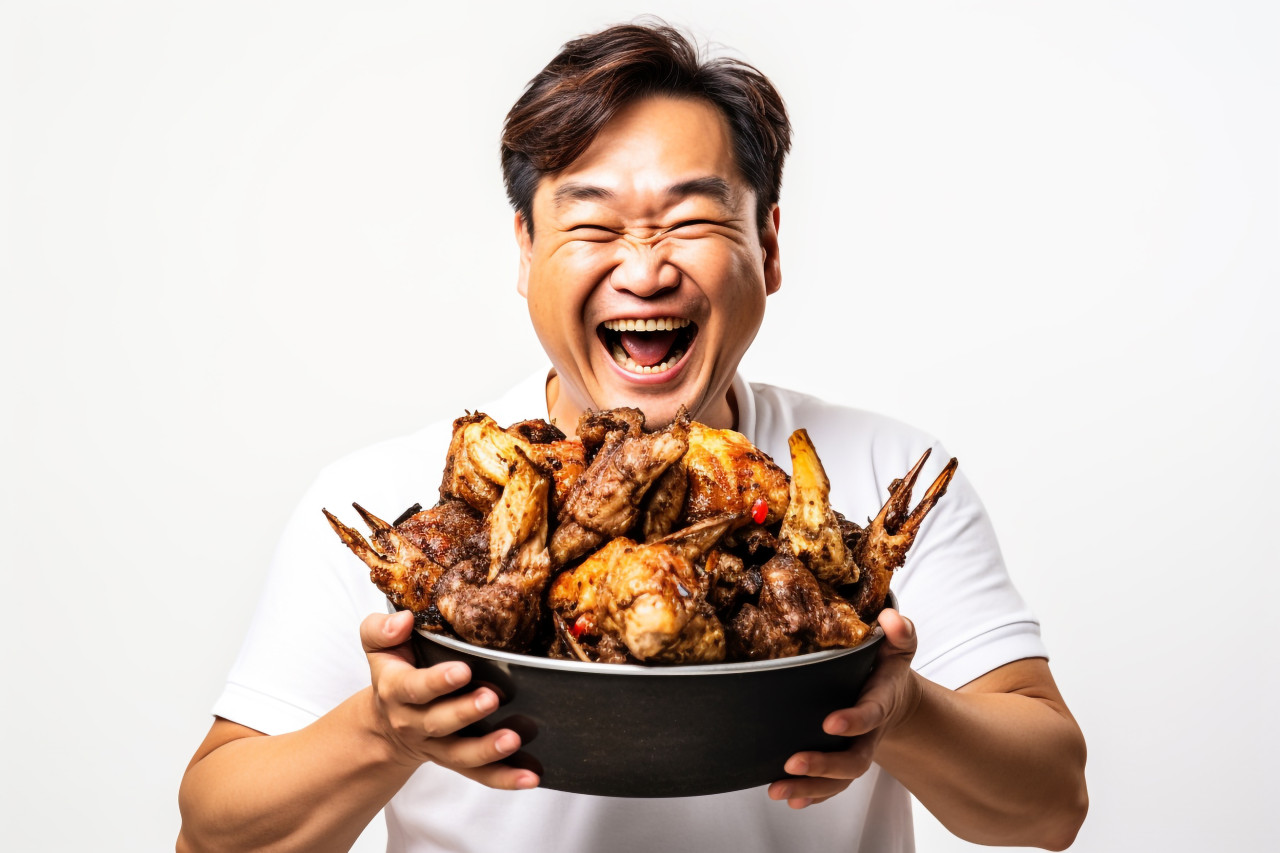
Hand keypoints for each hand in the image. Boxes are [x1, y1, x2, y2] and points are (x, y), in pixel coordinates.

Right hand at [361, 610, 538, 789]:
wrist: (386, 722)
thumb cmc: (393, 672)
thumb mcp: (378, 646)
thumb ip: (381, 629)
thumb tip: (404, 619)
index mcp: (396, 690)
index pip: (414, 687)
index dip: (437, 681)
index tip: (463, 670)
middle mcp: (414, 722)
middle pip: (438, 722)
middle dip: (465, 712)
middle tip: (492, 697)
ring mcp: (436, 746)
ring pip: (459, 755)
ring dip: (486, 750)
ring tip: (512, 739)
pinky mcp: (457, 761)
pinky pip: (479, 774)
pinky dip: (504, 777)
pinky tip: (530, 778)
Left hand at [768, 609, 920, 808]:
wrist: (891, 694)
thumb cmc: (887, 665)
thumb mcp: (897, 644)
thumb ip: (900, 631)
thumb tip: (889, 618)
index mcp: (881, 701)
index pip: (871, 714)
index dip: (855, 721)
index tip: (829, 723)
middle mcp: (869, 733)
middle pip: (855, 759)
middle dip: (825, 764)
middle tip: (793, 762)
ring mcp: (855, 750)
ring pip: (839, 778)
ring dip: (810, 786)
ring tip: (777, 790)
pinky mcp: (841, 759)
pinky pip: (830, 785)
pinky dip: (811, 794)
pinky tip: (788, 798)